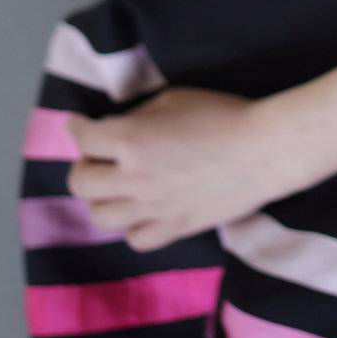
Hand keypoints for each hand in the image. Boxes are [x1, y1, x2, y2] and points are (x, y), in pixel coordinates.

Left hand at [65, 85, 279, 250]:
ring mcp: (153, 209)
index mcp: (130, 140)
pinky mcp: (175, 229)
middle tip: (96, 155)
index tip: (77, 123)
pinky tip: (141, 210)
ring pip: (102, 217)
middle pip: (81, 183)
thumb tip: (119, 126)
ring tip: (114, 186)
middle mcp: (133, 179)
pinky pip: (136, 239)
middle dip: (82, 165)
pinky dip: (131, 225)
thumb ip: (139, 115)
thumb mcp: (172, 98)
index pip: (84, 138)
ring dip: (100, 198)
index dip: (76, 127)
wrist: (261, 149)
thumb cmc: (220, 113)